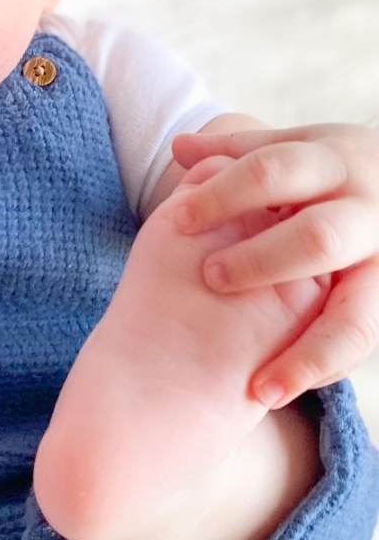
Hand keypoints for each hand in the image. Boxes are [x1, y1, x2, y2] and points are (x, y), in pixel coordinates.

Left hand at [170, 123, 378, 406]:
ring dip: (307, 352)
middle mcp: (366, 214)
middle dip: (263, 261)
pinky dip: (318, 371)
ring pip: (356, 317)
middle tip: (212, 278)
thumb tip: (180, 147)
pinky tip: (272, 393)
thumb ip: (239, 152)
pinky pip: (359, 342)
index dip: (224, 195)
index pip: (274, 171)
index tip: (179, 221)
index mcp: (335, 163)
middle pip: (316, 238)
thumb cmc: (326, 174)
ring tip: (260, 387)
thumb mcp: (294, 151)